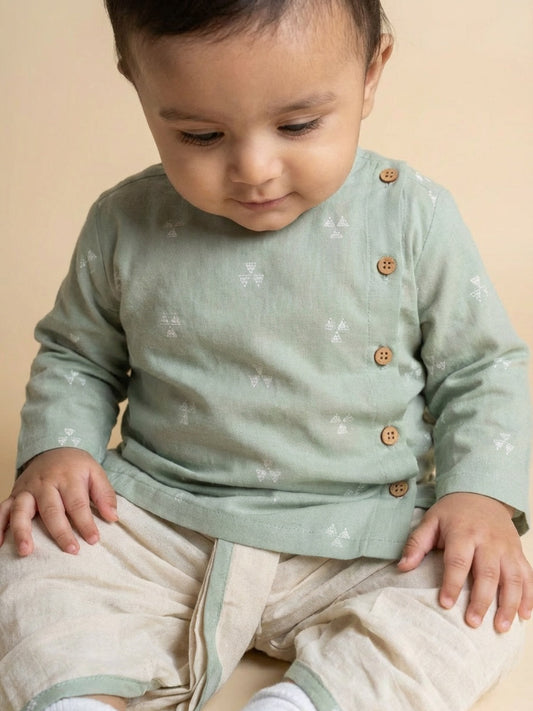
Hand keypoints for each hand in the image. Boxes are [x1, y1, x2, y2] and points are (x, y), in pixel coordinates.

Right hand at [0, 448, 117, 555]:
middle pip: (51, 509)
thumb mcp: (95, 472)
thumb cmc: (76, 466)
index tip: (94, 540)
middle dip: (60, 532)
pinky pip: (2, 510)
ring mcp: (27, 489)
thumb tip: (113, 517)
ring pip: (21, 510)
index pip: (78, 504)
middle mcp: (45, 483)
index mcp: (68, 478)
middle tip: (71, 550)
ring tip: (26, 551)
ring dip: (22, 531)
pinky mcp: (14, 494)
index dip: (86, 523)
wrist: (53, 447)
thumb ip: (104, 494)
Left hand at [398, 492, 532, 632]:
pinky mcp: (518, 552)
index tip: (445, 603)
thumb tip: (402, 567)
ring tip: (501, 627)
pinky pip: (528, 576)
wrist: (482, 493)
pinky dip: (529, 596)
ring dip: (509, 604)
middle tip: (473, 623)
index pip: (458, 561)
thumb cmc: (452, 512)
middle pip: (487, 573)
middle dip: (482, 600)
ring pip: (512, 578)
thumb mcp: (431, 521)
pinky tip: (525, 615)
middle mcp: (488, 541)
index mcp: (463, 532)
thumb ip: (416, 544)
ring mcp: (506, 547)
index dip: (452, 583)